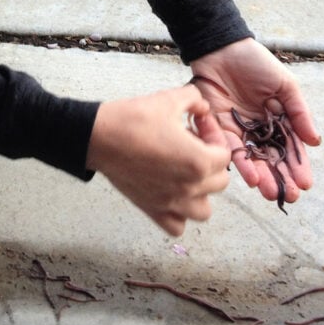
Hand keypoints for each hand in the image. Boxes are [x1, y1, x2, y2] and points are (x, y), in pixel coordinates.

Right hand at [86, 84, 230, 235]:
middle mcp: (190, 187)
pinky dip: (178, 214)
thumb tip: (201, 106)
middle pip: (219, 181)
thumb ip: (193, 99)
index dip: (213, 135)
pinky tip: (169, 193)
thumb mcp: (167, 99)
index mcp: (199, 161)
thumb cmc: (132, 119)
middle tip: (191, 144)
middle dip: (210, 161)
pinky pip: (177, 226)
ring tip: (185, 173)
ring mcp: (171, 203)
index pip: (224, 154)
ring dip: (200, 192)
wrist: (99, 136)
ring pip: (203, 210)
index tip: (196, 124)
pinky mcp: (152, 210)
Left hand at [190, 37, 320, 207]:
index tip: (305, 183)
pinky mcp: (218, 126)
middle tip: (290, 196)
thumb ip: (299, 113)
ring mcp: (238, 130)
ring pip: (252, 158)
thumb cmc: (256, 63)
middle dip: (281, 178)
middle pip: (271, 158)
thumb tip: (315, 142)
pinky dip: (241, 163)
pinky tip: (251, 177)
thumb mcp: (284, 86)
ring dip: (262, 177)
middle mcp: (258, 129)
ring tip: (272, 193)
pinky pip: (230, 148)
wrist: (222, 48)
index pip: (290, 147)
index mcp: (277, 119)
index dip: (298, 166)